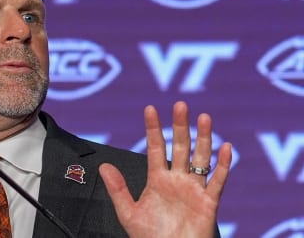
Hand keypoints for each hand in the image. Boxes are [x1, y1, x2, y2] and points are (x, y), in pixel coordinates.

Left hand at [99, 101, 231, 237]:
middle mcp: (177, 180)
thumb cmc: (148, 237)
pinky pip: (217, 181)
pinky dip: (223, 165)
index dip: (153, 129)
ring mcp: (194, 190)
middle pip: (180, 147)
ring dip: (203, 138)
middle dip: (180, 126)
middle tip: (180, 105)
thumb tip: (103, 166)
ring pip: (201, 158)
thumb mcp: (128, 213)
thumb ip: (117, 189)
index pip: (156, 148)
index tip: (150, 109)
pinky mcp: (208, 203)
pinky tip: (225, 147)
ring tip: (204, 117)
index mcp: (158, 179)